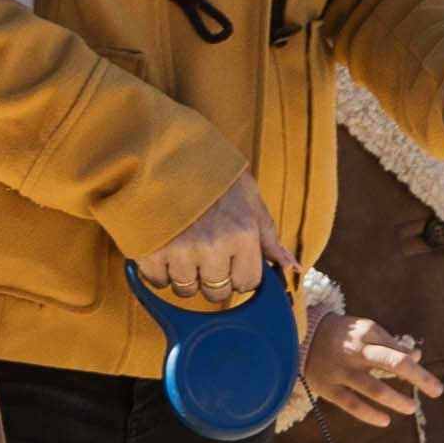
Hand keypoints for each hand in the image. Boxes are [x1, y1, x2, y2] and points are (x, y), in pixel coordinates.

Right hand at [140, 172, 280, 307]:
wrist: (161, 149)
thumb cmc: (209, 172)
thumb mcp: (248, 196)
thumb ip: (268, 236)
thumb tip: (293, 268)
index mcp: (243, 233)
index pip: (247, 283)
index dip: (238, 272)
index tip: (229, 257)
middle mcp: (213, 247)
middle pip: (217, 293)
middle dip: (212, 277)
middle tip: (202, 248)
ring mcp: (180, 251)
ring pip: (186, 290)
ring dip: (184, 274)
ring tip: (181, 243)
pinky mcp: (150, 252)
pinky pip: (158, 282)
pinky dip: (158, 269)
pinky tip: (162, 245)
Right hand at [302, 301, 440, 423]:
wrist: (295, 335)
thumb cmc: (339, 335)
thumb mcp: (365, 331)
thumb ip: (390, 344)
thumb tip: (417, 357)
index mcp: (367, 333)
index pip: (399, 352)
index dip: (418, 370)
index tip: (432, 385)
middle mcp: (356, 351)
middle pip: (394, 364)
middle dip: (419, 378)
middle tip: (438, 391)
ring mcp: (342, 371)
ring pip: (375, 388)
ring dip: (397, 400)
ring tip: (412, 408)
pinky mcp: (328, 388)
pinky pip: (352, 404)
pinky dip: (370, 414)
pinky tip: (385, 421)